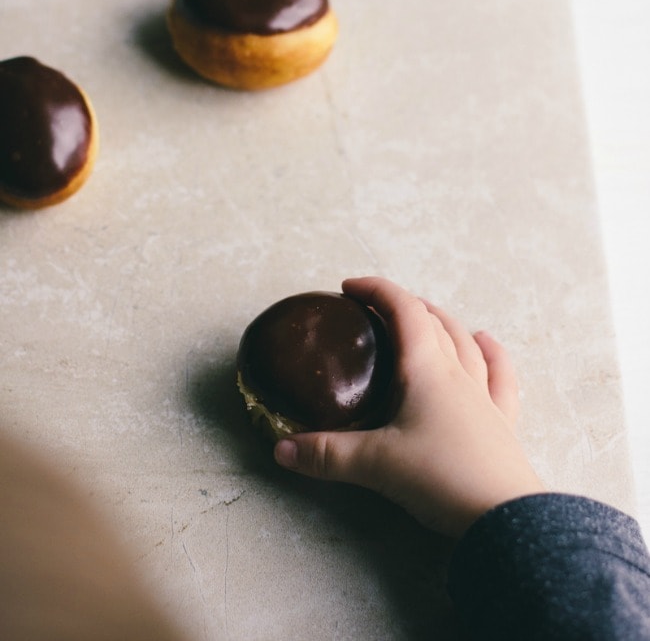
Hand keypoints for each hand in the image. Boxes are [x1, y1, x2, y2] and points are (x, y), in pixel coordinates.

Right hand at [274, 276, 544, 537]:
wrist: (504, 517)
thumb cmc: (441, 477)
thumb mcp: (374, 465)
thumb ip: (326, 454)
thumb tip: (282, 449)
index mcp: (426, 369)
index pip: (403, 310)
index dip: (376, 290)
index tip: (348, 288)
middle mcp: (458, 373)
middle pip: (433, 322)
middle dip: (402, 306)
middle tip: (375, 310)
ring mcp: (484, 396)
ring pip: (465, 342)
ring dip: (442, 322)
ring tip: (426, 316)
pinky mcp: (502, 423)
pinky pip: (500, 375)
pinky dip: (491, 354)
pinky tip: (487, 343)